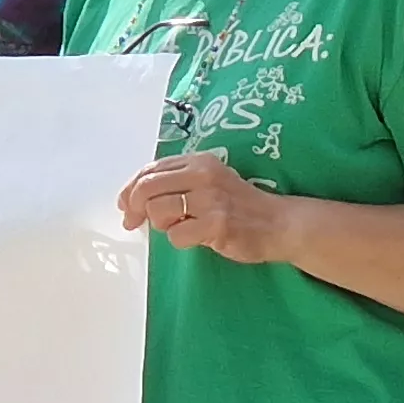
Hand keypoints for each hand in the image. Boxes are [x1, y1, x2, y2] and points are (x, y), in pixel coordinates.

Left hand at [119, 153, 296, 263]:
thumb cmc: (239, 206)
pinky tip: (198, 238)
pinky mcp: (216, 224)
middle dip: (134, 208)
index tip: (125, 206)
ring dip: (162, 225)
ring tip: (182, 227)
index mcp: (199, 161)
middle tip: (134, 223)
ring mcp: (210, 199)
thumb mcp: (209, 182)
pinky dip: (180, 241)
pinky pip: (176, 236)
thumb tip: (130, 200)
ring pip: (158, 212)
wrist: (278, 223)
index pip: (150, 170)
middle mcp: (203, 175)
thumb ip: (176, 184)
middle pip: (147, 188)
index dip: (130, 189)